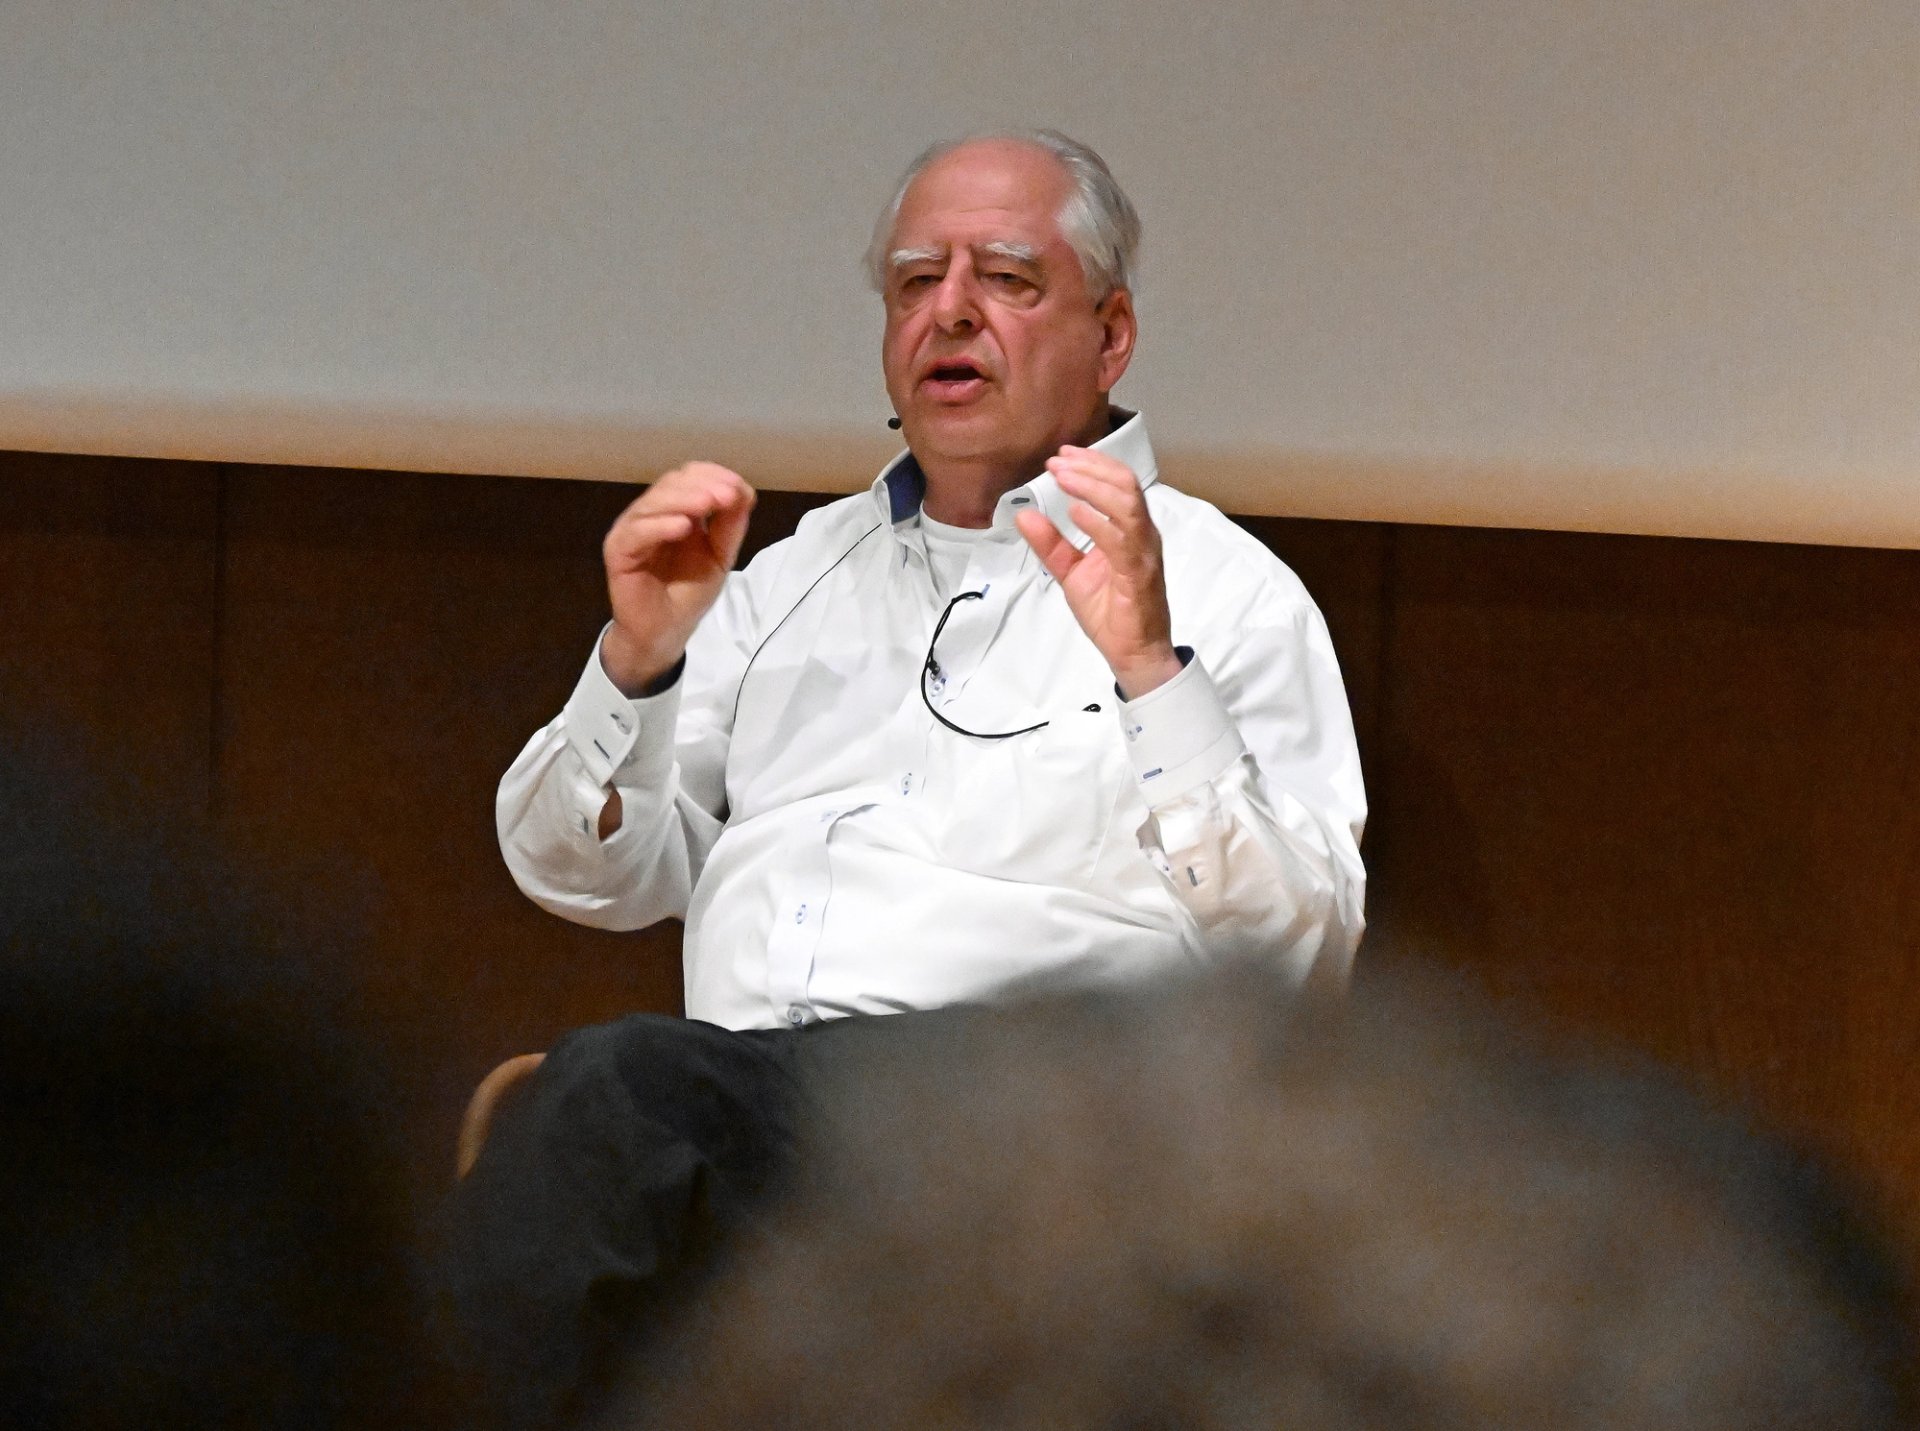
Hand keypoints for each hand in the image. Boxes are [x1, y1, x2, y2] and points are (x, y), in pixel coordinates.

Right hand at [600, 461, 754, 694]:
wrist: (665, 632)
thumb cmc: (688, 593)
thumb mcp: (719, 557)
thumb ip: (730, 527)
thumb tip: (745, 492)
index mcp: (674, 510)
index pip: (689, 479)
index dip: (713, 476)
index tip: (739, 488)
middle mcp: (650, 514)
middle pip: (671, 484)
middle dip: (702, 486)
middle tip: (728, 495)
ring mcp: (632, 530)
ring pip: (653, 503)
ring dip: (684, 500)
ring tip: (710, 503)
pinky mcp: (618, 552)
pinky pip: (637, 533)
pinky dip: (659, 527)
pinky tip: (682, 527)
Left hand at [1015, 446, 1181, 699]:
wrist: (1134, 653)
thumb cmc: (1110, 612)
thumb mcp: (1071, 571)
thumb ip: (1051, 543)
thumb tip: (1024, 514)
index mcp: (1130, 529)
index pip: (1118, 482)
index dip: (1092, 463)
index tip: (1060, 455)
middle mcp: (1142, 534)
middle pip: (1124, 483)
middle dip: (1089, 467)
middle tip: (1056, 461)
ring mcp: (1143, 552)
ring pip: (1126, 503)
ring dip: (1092, 485)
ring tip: (1063, 477)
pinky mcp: (1139, 573)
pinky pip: (1121, 540)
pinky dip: (1098, 522)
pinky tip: (1075, 511)